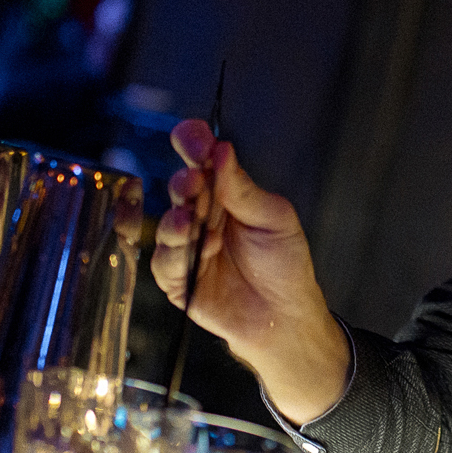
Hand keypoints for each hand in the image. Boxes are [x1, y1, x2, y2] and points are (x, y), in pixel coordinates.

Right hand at [151, 119, 348, 423]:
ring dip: (178, 219)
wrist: (285, 315)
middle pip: (181, 188)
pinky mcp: (177, 280)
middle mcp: (200, 215)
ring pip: (167, 224)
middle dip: (185, 182)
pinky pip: (165, 262)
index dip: (192, 145)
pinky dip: (178, 254)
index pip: (199, 159)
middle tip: (194, 180)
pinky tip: (198, 249)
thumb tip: (221, 149)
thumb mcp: (273, 218)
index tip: (192, 137)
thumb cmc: (284, 264)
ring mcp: (186, 247)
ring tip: (191, 218)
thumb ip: (242, 188)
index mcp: (224, 193)